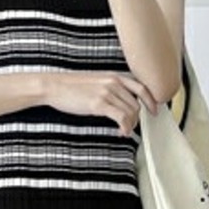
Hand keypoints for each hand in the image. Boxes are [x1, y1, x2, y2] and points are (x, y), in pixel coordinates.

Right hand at [42, 70, 159, 134]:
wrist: (54, 86)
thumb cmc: (71, 87)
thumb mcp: (96, 82)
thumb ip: (111, 88)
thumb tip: (122, 103)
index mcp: (114, 76)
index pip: (141, 88)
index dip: (151, 101)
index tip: (154, 111)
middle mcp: (114, 82)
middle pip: (137, 104)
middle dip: (136, 119)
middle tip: (129, 128)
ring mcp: (107, 92)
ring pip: (131, 112)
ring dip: (130, 125)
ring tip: (122, 131)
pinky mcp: (99, 103)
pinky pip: (121, 118)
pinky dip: (125, 128)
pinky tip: (121, 132)